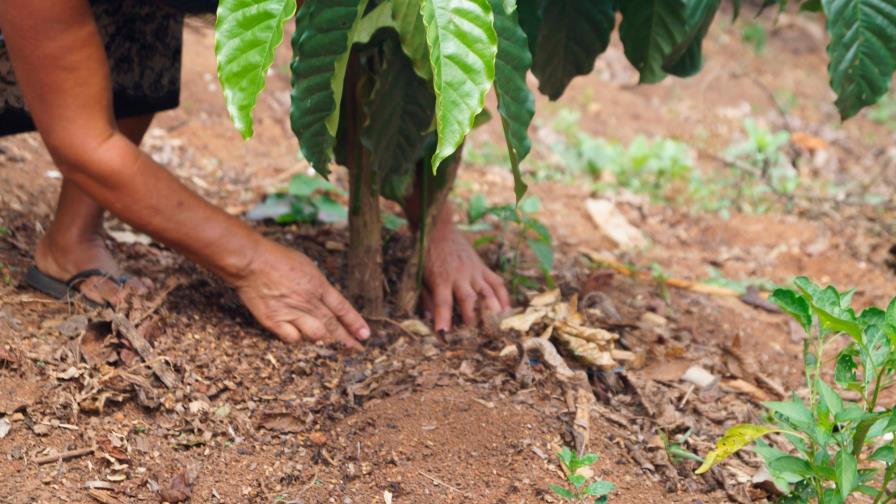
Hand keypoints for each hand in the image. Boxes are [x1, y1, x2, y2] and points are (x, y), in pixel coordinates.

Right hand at [234, 240, 369, 348]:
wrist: (251, 261)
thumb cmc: (277, 258)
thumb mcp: (307, 266)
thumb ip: (318, 286)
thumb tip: (327, 301)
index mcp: (319, 285)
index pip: (343, 308)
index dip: (355, 323)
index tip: (365, 335)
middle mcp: (309, 301)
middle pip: (333, 326)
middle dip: (347, 340)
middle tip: (356, 349)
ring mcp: (292, 313)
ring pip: (316, 336)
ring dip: (323, 340)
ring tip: (327, 344)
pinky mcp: (274, 321)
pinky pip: (292, 338)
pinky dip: (297, 339)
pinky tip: (297, 335)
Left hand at [422, 225, 511, 331]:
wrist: (438, 230)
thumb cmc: (426, 256)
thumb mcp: (420, 276)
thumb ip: (427, 298)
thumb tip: (430, 319)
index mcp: (441, 278)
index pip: (443, 302)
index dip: (443, 318)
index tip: (444, 333)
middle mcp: (459, 275)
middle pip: (468, 299)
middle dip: (472, 318)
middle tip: (475, 336)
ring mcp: (474, 271)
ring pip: (487, 291)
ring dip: (492, 310)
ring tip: (496, 326)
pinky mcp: (483, 268)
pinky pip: (497, 283)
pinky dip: (503, 297)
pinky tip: (507, 311)